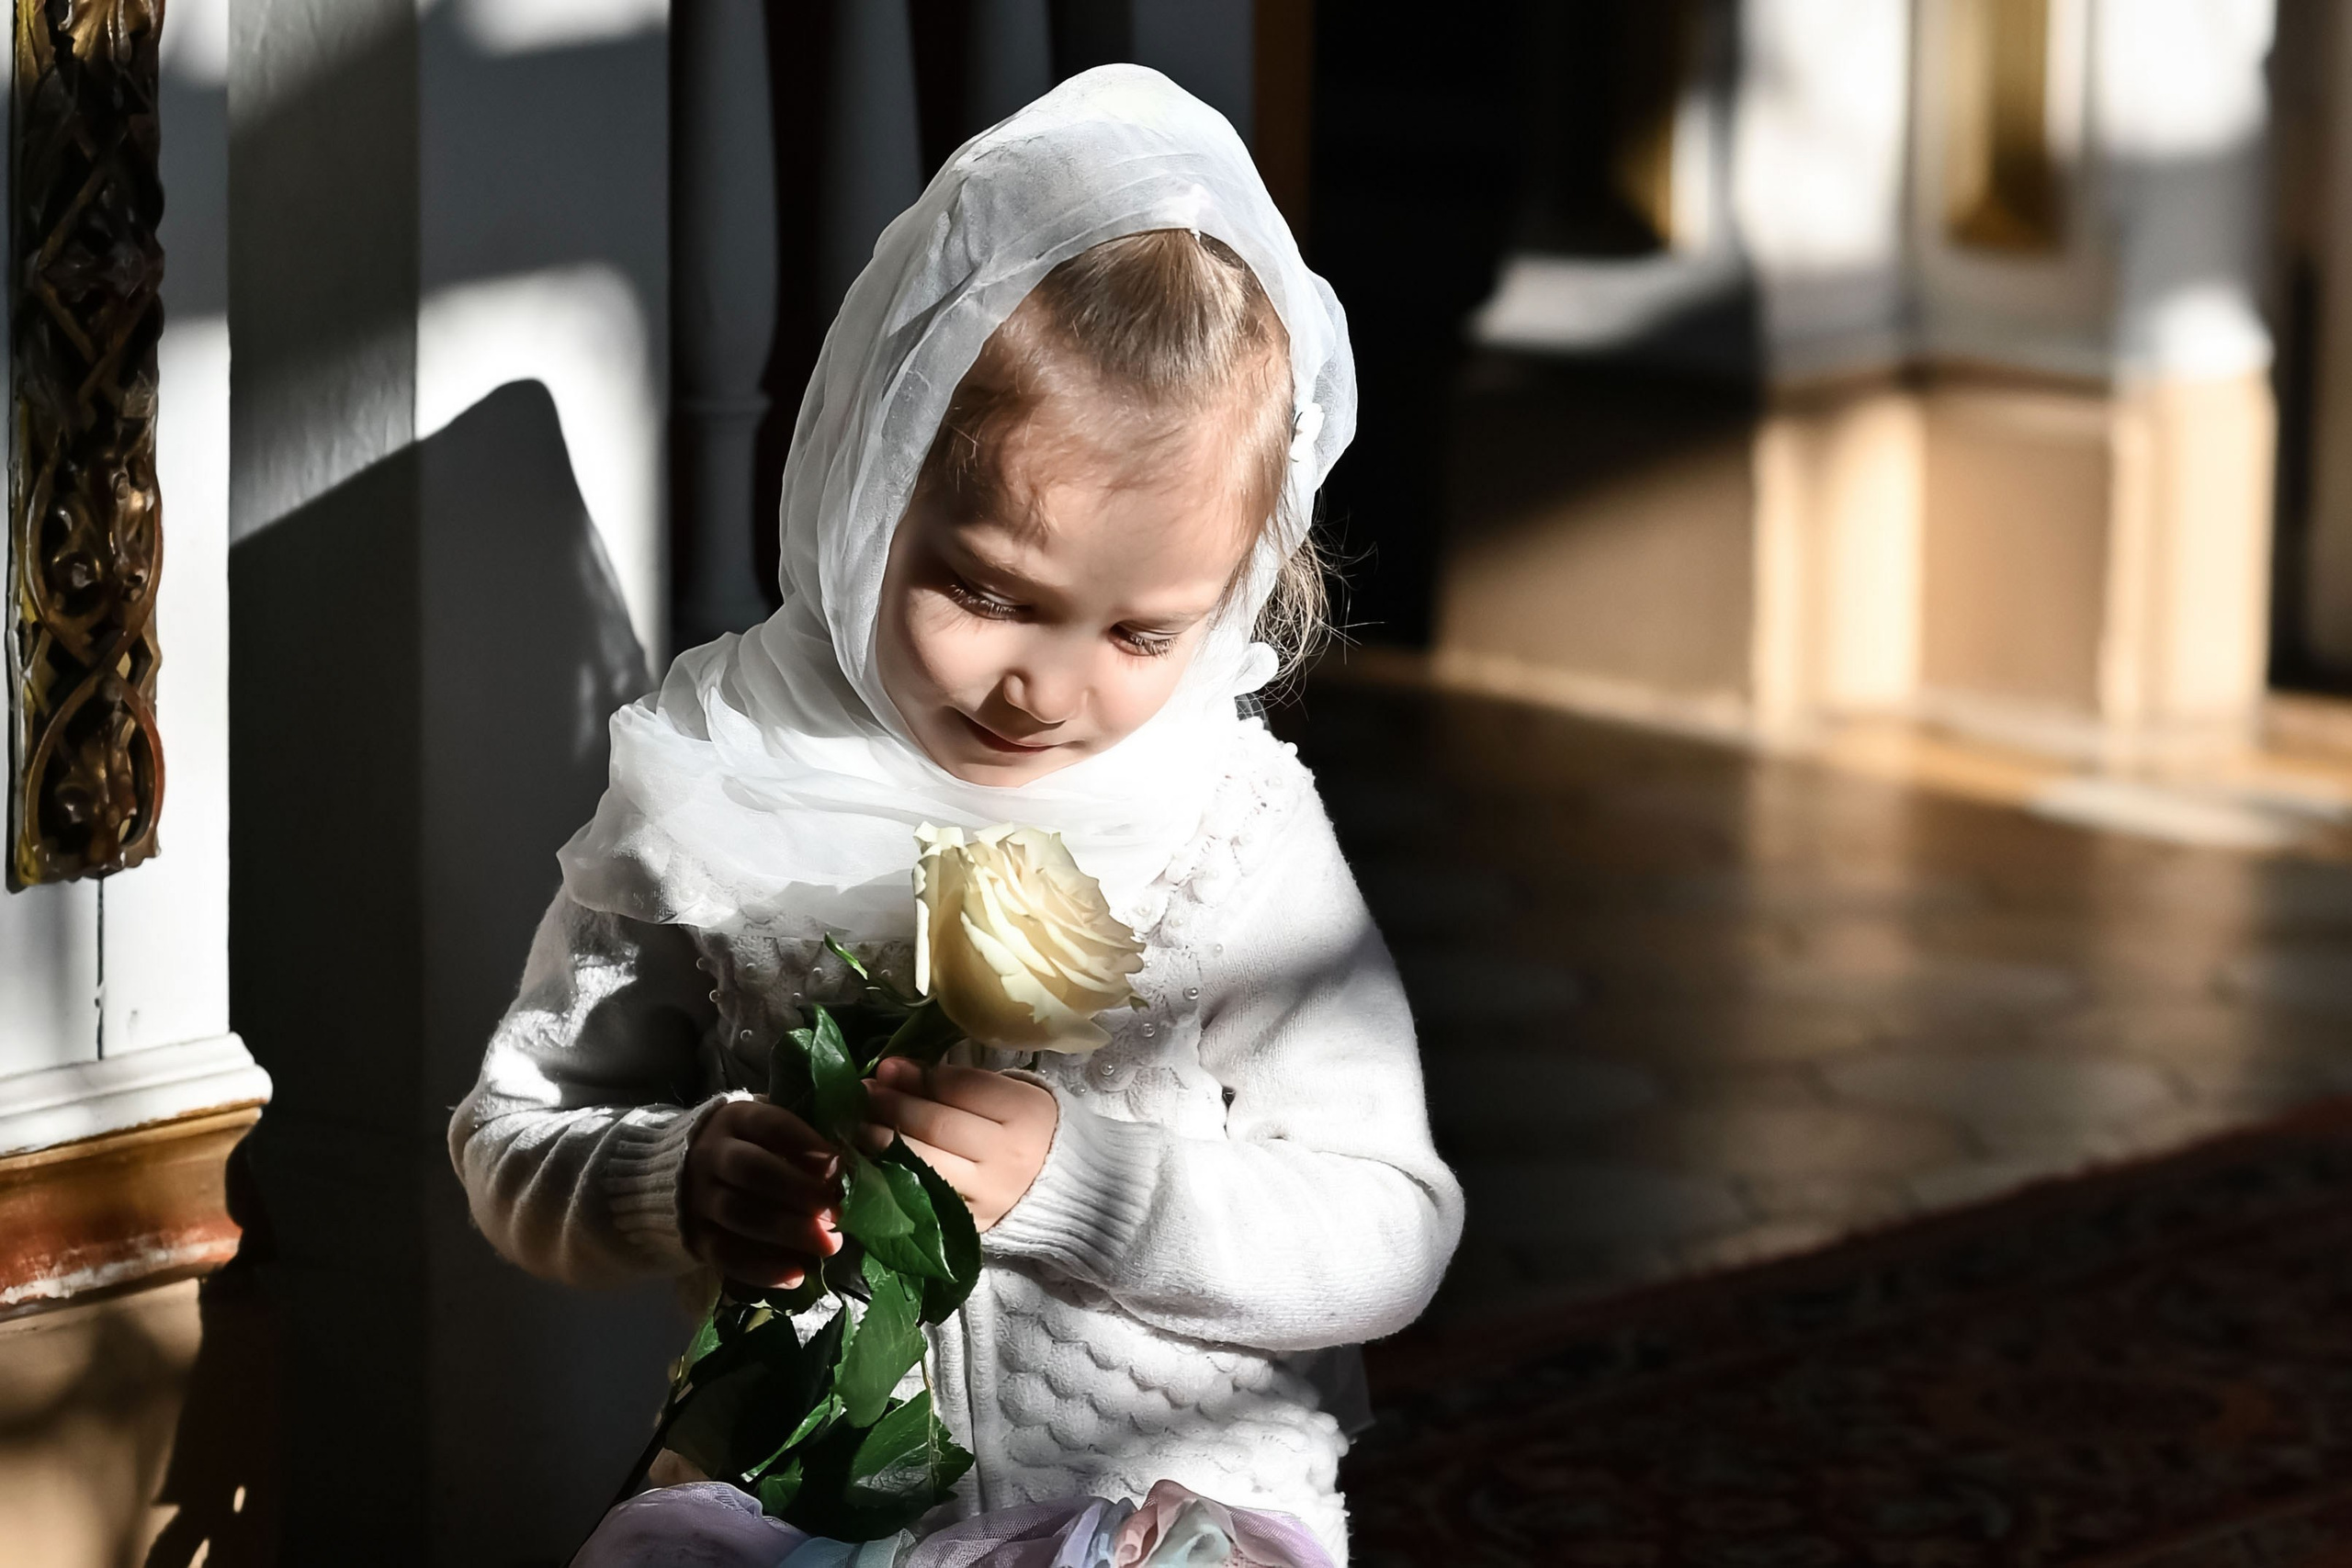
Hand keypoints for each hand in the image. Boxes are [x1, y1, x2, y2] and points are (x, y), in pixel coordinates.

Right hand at [682, 1099, 844, 1288]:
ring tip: (829, 1245)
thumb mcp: (767, 1130)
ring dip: (788, 1231)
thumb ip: (803, 1139)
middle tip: (838, 1212)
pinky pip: (725, 1254)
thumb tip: (857, 1157)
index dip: (807, 1144)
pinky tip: (796, 1275)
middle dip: (799, 1192)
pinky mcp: (694, 1236)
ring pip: (739, 1214)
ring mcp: (697, 1197)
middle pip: (753, 1170)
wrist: (678, 1174)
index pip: (771, 1125)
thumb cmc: (748, 1148)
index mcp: (736, 1119)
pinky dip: (762, 1269)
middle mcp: (711, 1154)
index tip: (841, 1166)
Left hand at [859, 1058, 1057, 1231]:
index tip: (888, 1066)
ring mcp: (988, 1195)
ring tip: (858, 1123)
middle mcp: (1008, 1156)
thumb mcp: (1010, 1095)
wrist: (1062, 1187)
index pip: (963, 1088)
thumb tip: (897, 1070)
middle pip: (938, 1125)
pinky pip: (922, 1197)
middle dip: (894, 1104)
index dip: (920, 1076)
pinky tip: (870, 1160)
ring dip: (881, 1140)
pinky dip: (891, 1176)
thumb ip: (961, 1083)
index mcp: (1026, 1113)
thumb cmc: (1030, 1129)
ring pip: (923, 1162)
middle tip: (864, 1092)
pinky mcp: (970, 1224)